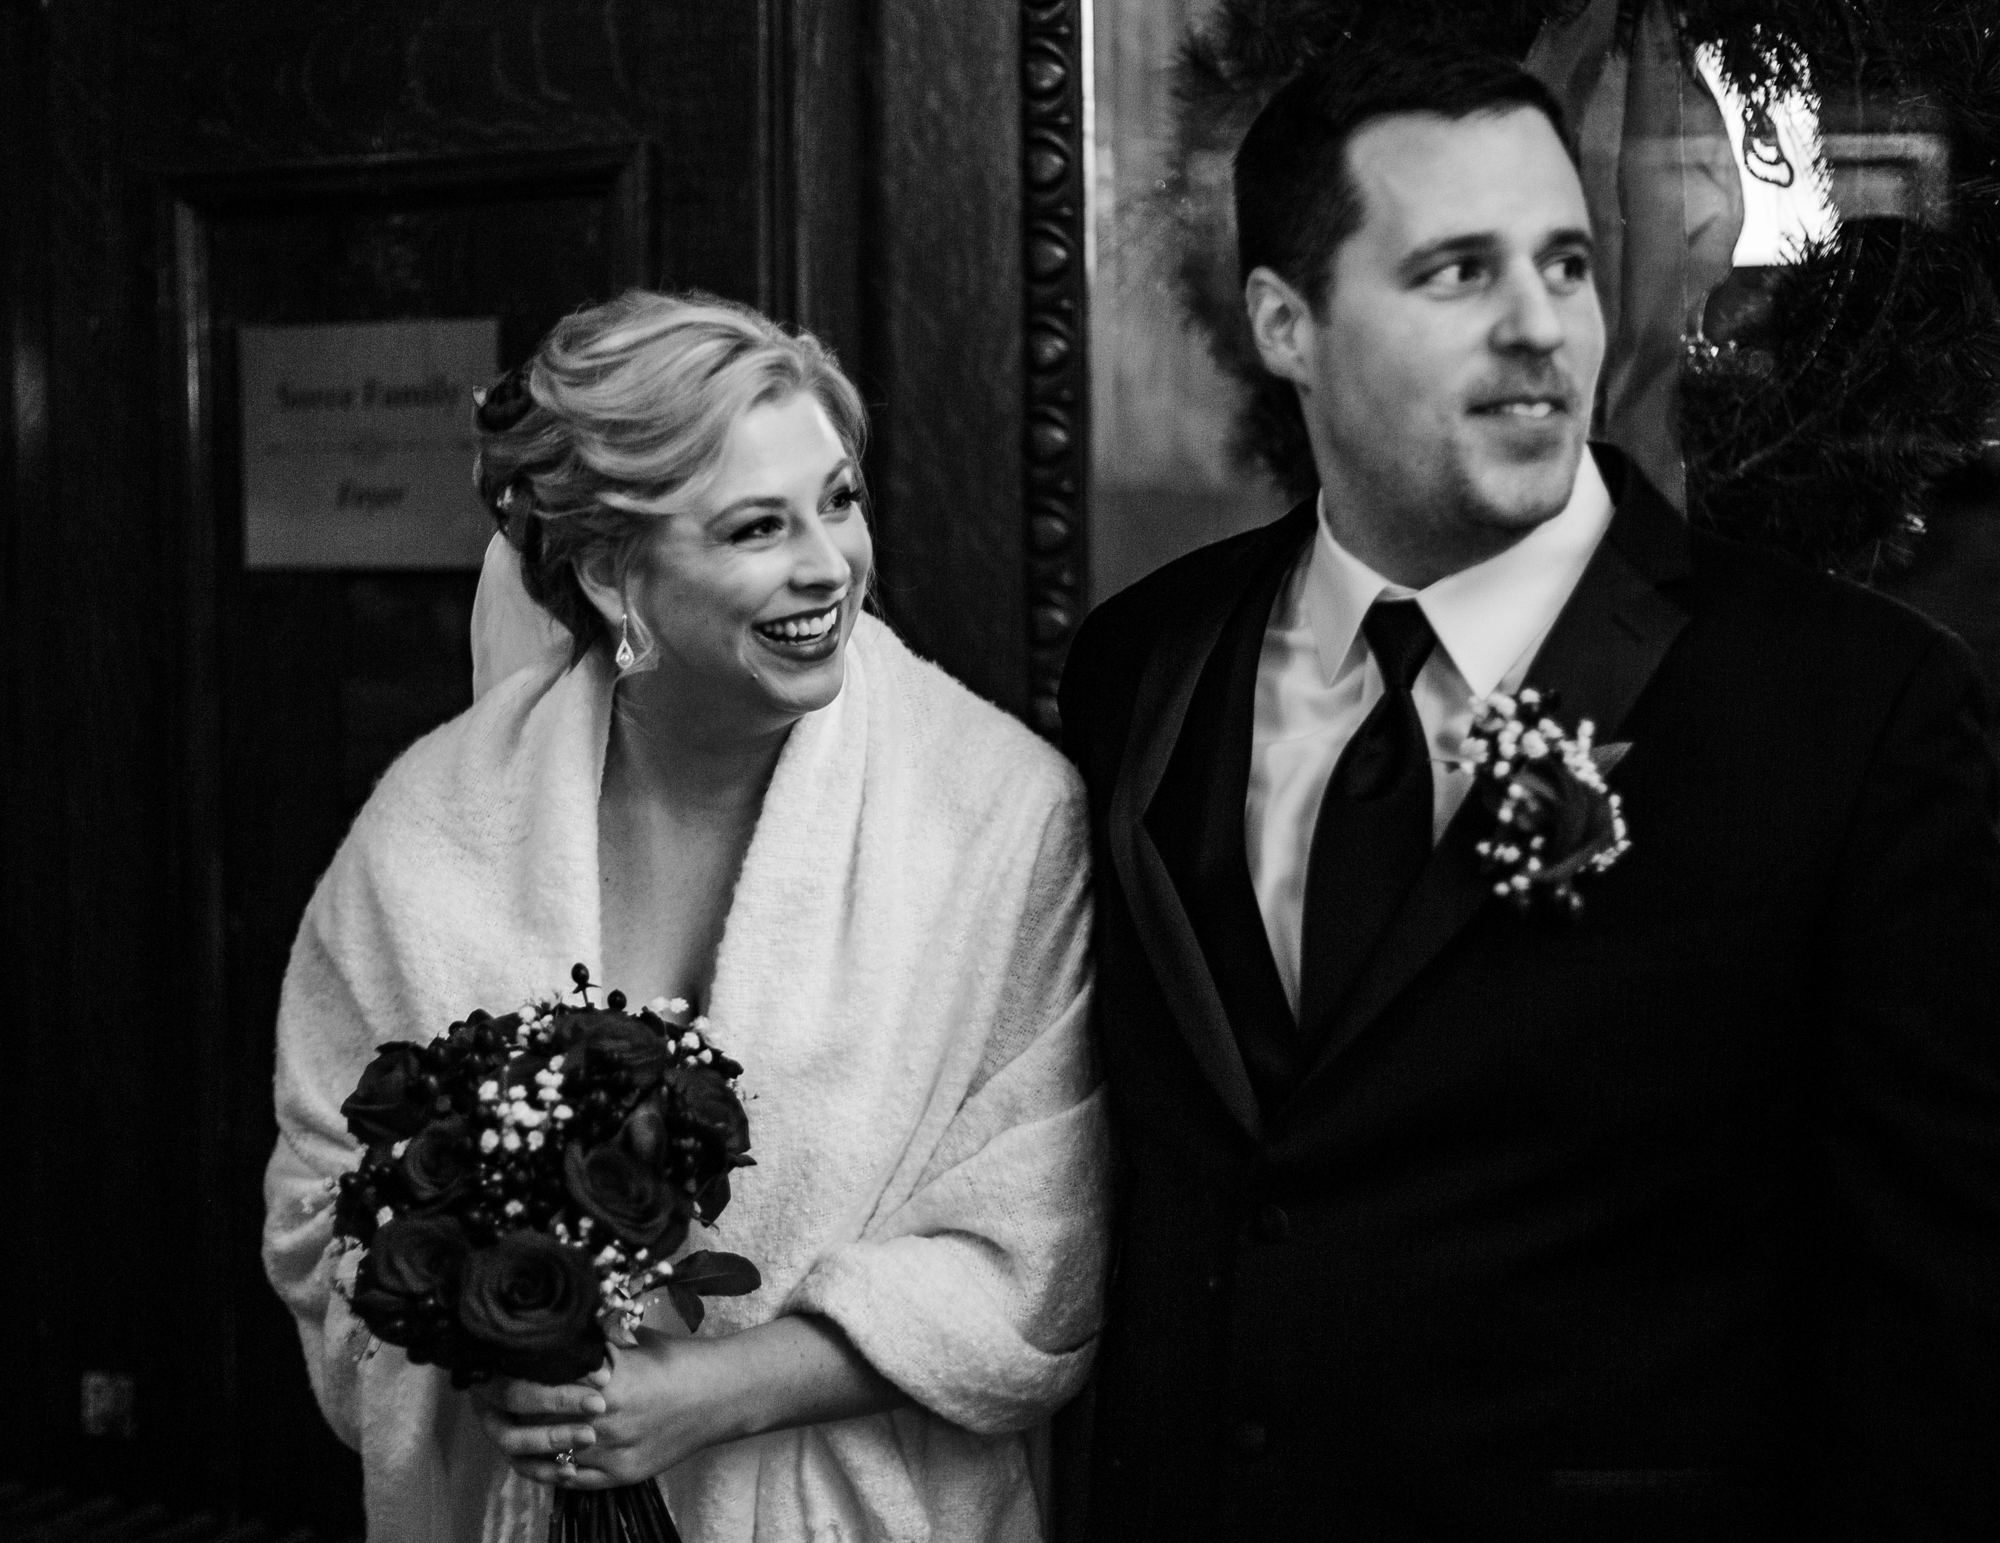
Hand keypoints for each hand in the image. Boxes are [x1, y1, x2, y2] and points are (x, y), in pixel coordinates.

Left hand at [478, 1330, 740, 1490]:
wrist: (722, 1395)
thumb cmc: (678, 1359)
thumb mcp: (632, 1337)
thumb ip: (592, 1335)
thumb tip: (556, 1318)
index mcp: (604, 1379)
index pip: (539, 1384)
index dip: (510, 1377)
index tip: (493, 1368)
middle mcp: (605, 1418)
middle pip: (535, 1422)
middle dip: (506, 1410)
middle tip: (486, 1398)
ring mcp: (613, 1451)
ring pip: (548, 1455)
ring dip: (521, 1443)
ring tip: (503, 1427)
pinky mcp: (622, 1475)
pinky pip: (572, 1479)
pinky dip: (549, 1469)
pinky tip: (536, 1456)